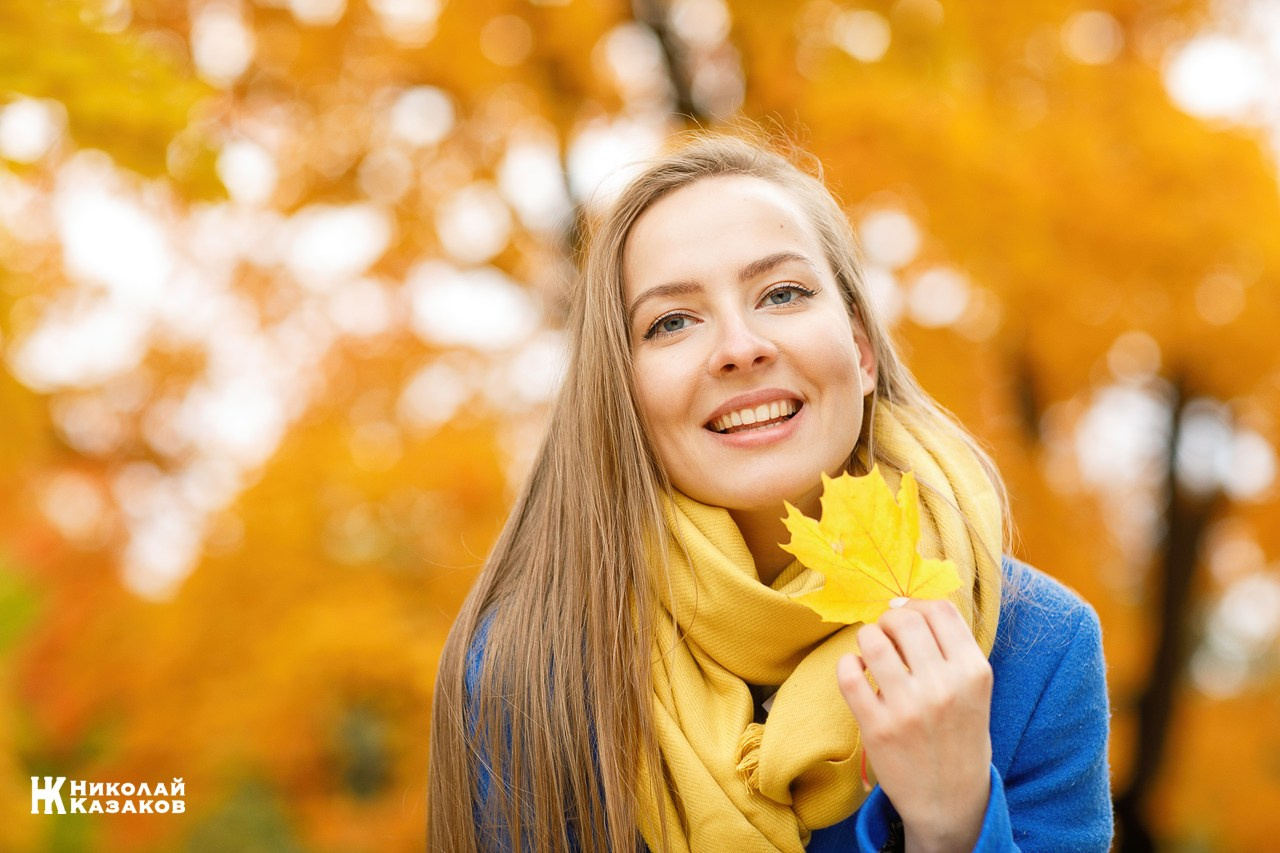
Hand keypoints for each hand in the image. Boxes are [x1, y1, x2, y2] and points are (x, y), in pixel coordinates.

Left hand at [837, 599, 993, 852]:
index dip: (917, 604)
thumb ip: (950, 648)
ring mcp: (909, 707)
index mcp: (974, 672)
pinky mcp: (877, 727)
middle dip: (890, 620)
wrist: (949, 801)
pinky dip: (848, 664)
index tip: (906, 614)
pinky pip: (849, 675)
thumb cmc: (959, 735)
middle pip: (905, 619)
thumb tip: (904, 604)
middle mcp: (944, 686)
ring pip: (873, 640)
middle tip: (887, 635)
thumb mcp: (974, 690)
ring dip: (867, 638)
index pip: (940, 610)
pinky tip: (857, 671)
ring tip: (871, 653)